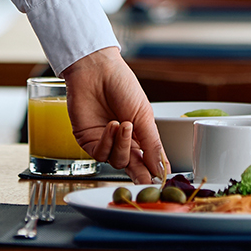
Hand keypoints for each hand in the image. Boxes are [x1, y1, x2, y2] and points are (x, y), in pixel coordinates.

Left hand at [62, 46, 167, 180]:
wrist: (97, 70)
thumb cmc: (122, 85)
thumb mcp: (144, 115)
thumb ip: (152, 144)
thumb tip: (162, 169)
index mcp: (139, 135)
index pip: (148, 160)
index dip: (154, 171)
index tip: (160, 181)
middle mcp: (122, 142)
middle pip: (132, 167)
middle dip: (139, 173)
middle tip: (145, 178)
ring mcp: (105, 142)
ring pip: (116, 161)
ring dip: (122, 145)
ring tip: (124, 124)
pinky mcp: (88, 140)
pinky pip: (100, 153)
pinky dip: (107, 141)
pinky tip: (112, 125)